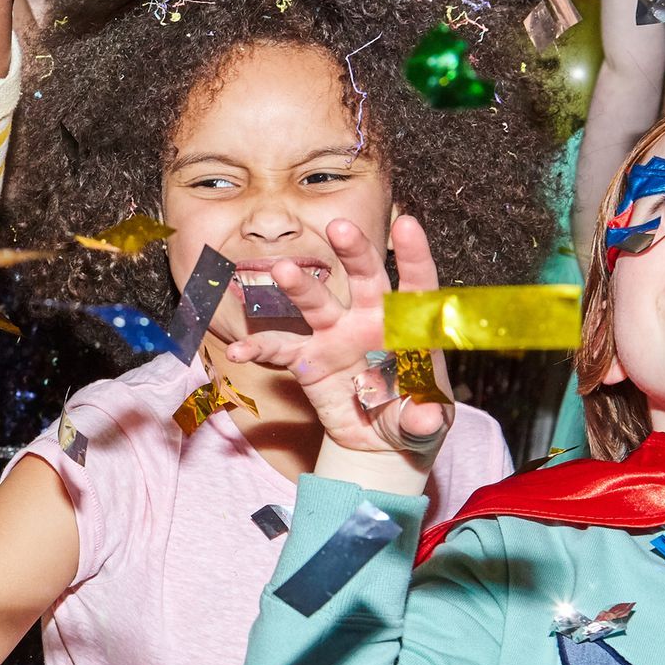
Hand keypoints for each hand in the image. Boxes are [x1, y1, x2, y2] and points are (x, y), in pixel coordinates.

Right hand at [222, 216, 452, 467]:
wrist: (378, 439)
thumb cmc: (411, 416)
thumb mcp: (425, 422)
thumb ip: (425, 420)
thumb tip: (425, 420)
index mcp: (407, 328)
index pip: (416, 288)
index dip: (414, 257)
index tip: (407, 225)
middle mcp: (369, 322)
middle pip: (365, 278)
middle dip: (355, 252)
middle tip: (340, 227)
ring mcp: (334, 337)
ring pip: (317, 303)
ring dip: (300, 286)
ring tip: (281, 271)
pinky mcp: (307, 360)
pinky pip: (279, 350)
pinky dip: (258, 349)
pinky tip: (239, 351)